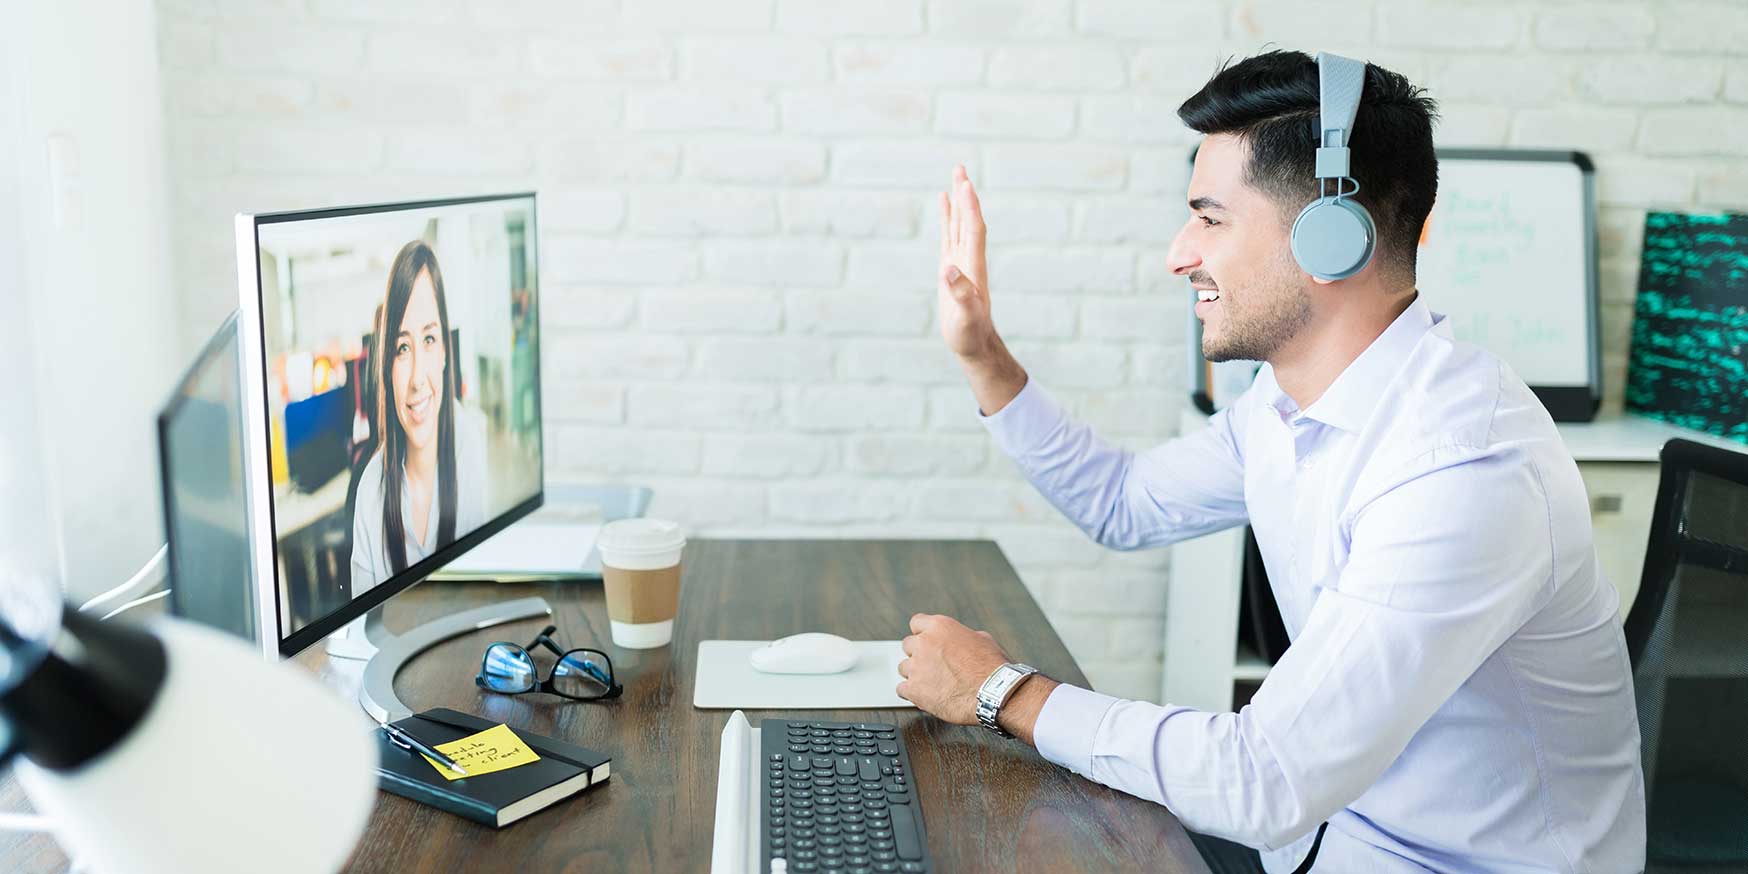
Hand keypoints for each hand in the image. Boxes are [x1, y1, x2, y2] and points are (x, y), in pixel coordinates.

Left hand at [895, 613, 1010, 725]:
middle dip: (918, 654)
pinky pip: (901, 689)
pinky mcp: (914, 690)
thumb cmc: (992, 668)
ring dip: (914, 674)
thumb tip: (961, 640)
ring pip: (903, 668)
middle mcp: (924, 643)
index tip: (927, 642)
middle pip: (907, 645)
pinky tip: (925, 695)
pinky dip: (911, 693)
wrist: (993, 694)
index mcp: (940, 627)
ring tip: (932, 683)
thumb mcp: (982, 640)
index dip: (922, 633)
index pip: (917, 623)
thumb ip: (963, 637)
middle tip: (932, 665)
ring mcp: (917, 666)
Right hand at [937, 166, 996, 361]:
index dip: (970, 208)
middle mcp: (969, 259)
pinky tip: (943, 202)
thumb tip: (948, 270)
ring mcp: (960, 262)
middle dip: (965, 195)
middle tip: (960, 168)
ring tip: (955, 176)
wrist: (974, 344)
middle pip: (968, 220)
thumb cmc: (969, 334)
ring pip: (959, 224)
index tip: (965, 185)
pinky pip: (949, 236)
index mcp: (973, 267)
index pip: (973, 230)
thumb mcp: (965, 317)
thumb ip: (960, 294)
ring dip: (958, 200)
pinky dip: (947, 217)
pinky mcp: (950, 268)